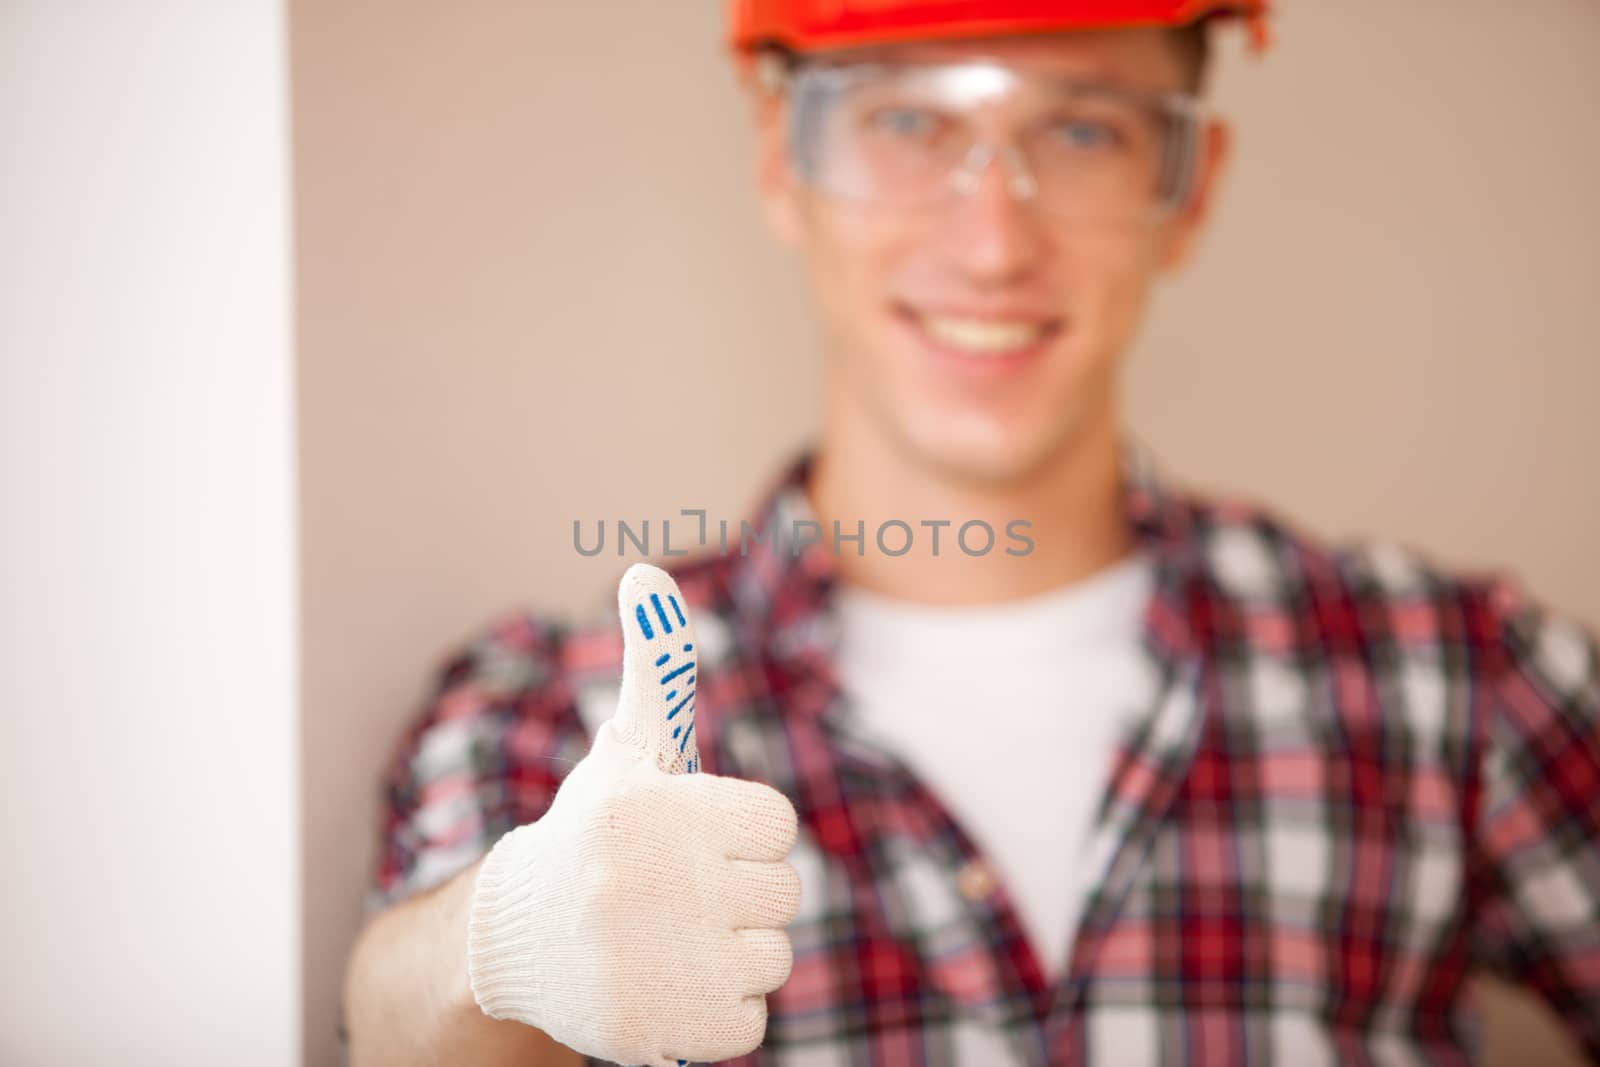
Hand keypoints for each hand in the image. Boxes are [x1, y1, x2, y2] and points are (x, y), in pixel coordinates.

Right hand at [466, 563, 800, 1066]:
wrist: (515, 941)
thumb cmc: (594, 835)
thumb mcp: (627, 752)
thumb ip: (656, 669)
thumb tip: (647, 569)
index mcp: (652, 810)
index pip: (778, 825)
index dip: (742, 836)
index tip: (692, 844)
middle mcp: (645, 884)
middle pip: (784, 895)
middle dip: (741, 897)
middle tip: (678, 898)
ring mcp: (647, 964)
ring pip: (772, 961)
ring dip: (732, 958)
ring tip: (669, 943)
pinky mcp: (652, 1032)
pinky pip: (750, 1024)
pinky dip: (717, 1015)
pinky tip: (665, 989)